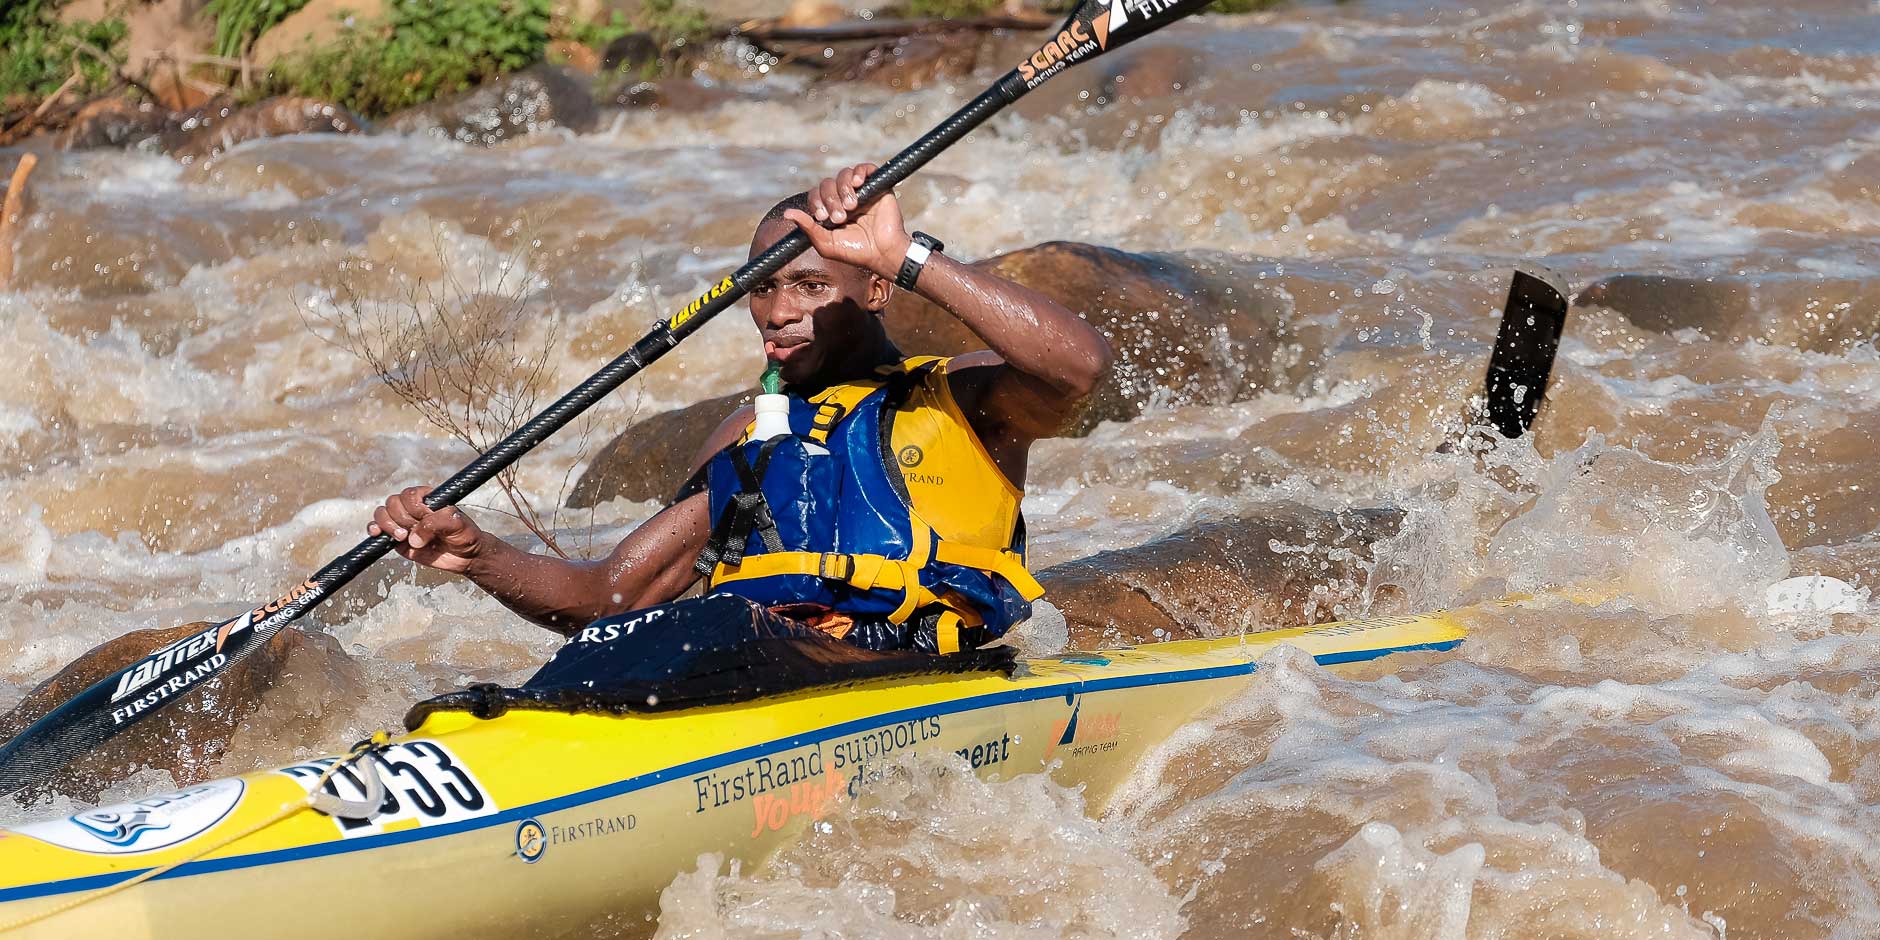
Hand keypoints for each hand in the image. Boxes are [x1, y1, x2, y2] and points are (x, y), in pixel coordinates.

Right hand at [368, 485, 485, 573]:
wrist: (465, 557)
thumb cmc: (464, 535)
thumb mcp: (457, 524)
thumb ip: (435, 524)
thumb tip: (413, 538)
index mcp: (427, 499)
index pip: (409, 495)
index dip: (413, 507)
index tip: (424, 516)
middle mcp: (413, 508)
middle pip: (392, 503)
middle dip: (402, 518)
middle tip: (415, 530)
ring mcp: (403, 523)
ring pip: (382, 514)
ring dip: (388, 525)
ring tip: (403, 536)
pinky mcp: (396, 539)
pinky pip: (377, 530)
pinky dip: (374, 529)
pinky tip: (377, 533)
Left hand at [783, 163, 912, 281]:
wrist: (882, 253)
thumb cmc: (855, 252)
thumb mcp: (826, 243)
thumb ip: (808, 228)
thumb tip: (787, 213)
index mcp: (831, 209)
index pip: (816, 194)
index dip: (816, 202)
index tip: (823, 217)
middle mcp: (844, 198)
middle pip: (828, 183)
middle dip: (830, 199)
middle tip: (840, 217)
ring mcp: (861, 191)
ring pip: (844, 175)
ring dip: (843, 189)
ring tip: (852, 206)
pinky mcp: (877, 186)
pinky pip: (866, 168)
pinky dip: (859, 171)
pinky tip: (858, 183)